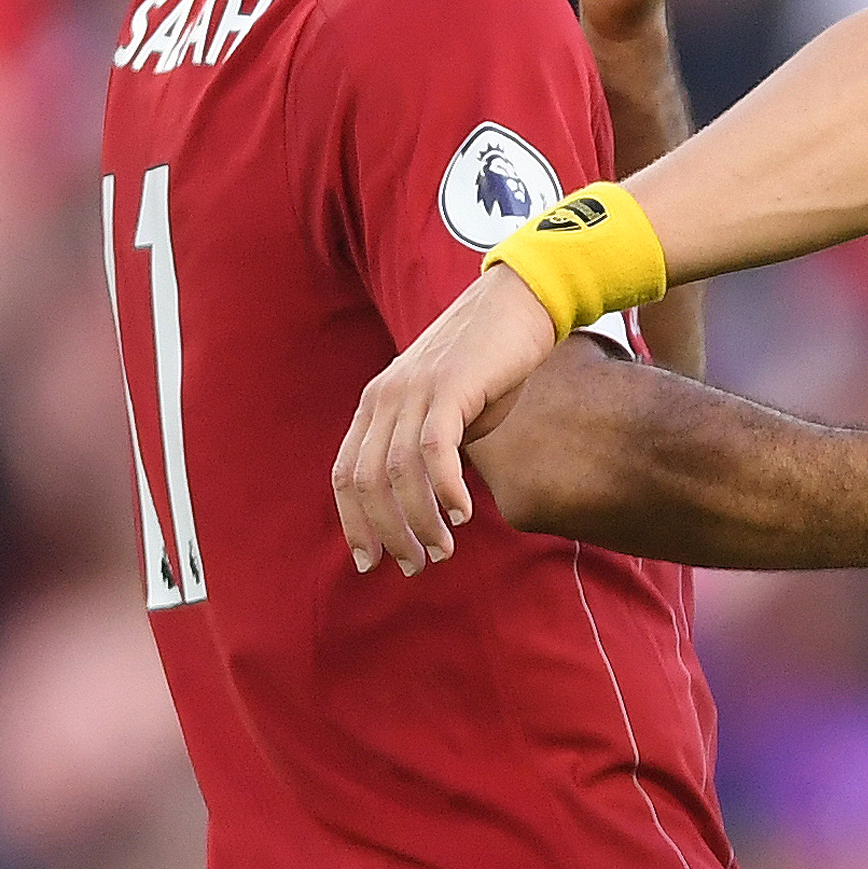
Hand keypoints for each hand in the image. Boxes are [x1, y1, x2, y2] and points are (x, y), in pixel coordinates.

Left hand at [333, 266, 560, 574]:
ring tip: (442, 551)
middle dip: (386, 533)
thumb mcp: (449, 409)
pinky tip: (461, 515)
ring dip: (418, 521)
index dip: (354, 523)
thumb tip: (430, 502)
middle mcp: (384, 396)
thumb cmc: (491, 361)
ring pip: (398, 472)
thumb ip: (430, 448)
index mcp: (376, 404)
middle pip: (365, 481)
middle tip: (414, 566)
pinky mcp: (449, 385)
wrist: (520, 302)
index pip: (347, 474)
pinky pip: (434, 450)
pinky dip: (444, 490)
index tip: (372, 561)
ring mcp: (413, 389)